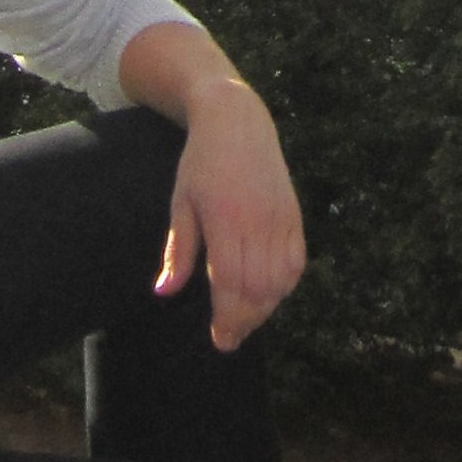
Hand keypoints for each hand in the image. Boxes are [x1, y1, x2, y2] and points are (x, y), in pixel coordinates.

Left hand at [154, 77, 304, 349]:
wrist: (237, 122)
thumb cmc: (200, 163)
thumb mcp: (181, 203)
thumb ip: (177, 251)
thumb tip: (164, 293)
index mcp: (225, 219)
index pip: (231, 283)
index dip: (227, 317)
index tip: (220, 339)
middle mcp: (258, 222)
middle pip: (259, 289)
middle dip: (245, 321)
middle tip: (229, 336)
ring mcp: (281, 219)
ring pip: (281, 281)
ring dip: (266, 308)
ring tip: (245, 318)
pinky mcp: (295, 216)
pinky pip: (297, 263)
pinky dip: (285, 286)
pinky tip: (268, 294)